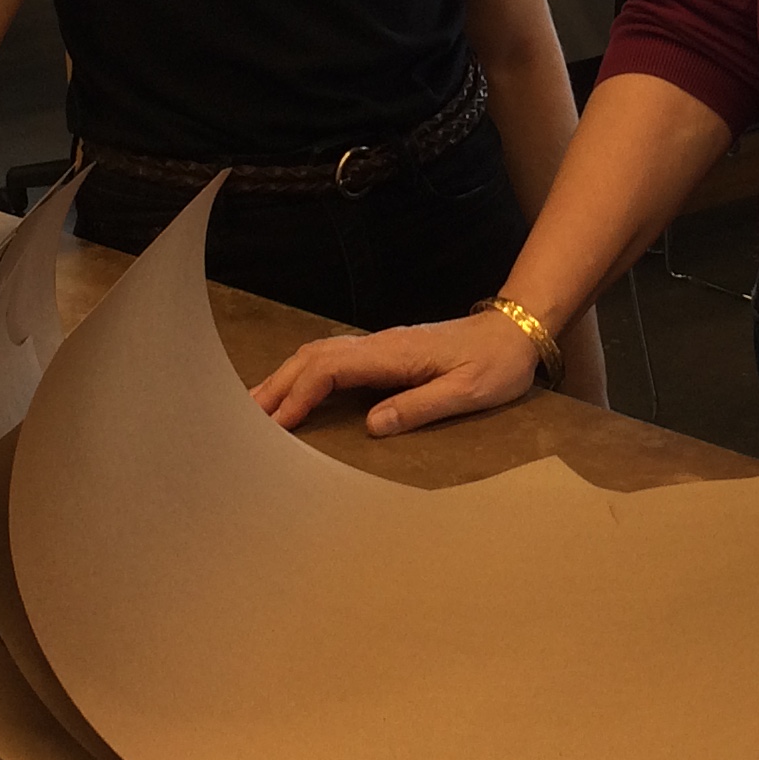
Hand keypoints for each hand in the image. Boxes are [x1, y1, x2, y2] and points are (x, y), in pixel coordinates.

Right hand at [252, 311, 541, 437]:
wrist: (515, 333)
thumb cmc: (497, 365)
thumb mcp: (468, 392)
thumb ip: (420, 407)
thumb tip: (372, 426)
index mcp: (394, 354)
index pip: (331, 368)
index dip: (300, 395)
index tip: (278, 424)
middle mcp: (380, 344)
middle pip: (313, 357)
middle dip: (277, 386)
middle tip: (243, 418)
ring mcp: (381, 345)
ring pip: (319, 354)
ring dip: (285, 378)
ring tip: (255, 406)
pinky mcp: (385, 352)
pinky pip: (333, 358)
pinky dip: (304, 373)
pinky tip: (295, 391)